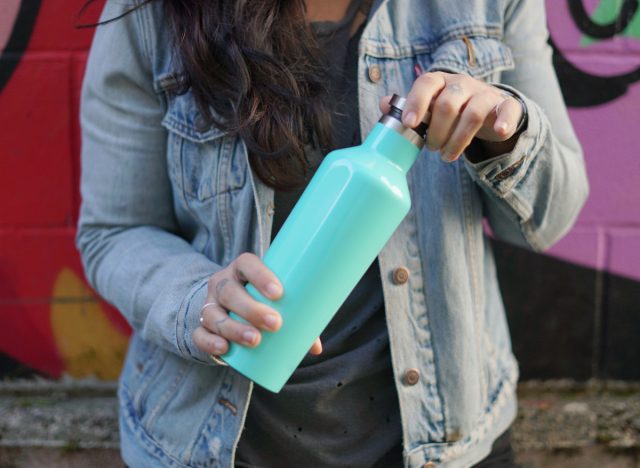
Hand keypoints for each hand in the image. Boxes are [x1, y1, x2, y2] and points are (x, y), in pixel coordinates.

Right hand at [193, 252, 322, 356]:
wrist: (228, 310)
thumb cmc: (261, 302)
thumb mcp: (276, 304)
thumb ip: (297, 319)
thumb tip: (316, 348)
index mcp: (242, 270)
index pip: (247, 263)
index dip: (260, 275)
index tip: (279, 293)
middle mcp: (222, 283)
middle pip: (230, 291)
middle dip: (251, 308)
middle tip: (275, 323)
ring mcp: (209, 304)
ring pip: (214, 314)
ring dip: (234, 328)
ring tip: (255, 340)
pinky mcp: (201, 327)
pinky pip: (200, 334)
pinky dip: (211, 342)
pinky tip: (224, 349)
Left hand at [379, 71, 523, 161]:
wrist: (489, 109)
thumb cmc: (452, 110)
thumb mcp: (430, 106)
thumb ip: (408, 106)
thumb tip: (384, 103)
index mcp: (441, 81)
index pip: (427, 83)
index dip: (416, 102)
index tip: (409, 123)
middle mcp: (463, 84)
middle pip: (448, 103)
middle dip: (437, 131)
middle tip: (431, 149)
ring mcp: (485, 93)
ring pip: (473, 113)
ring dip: (458, 140)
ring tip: (447, 157)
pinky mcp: (506, 106)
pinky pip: (508, 110)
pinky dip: (504, 121)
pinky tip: (498, 132)